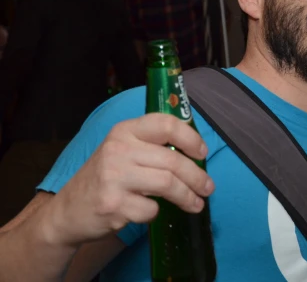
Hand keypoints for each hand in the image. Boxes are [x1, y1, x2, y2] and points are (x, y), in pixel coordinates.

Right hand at [44, 113, 213, 246]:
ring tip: (196, 204)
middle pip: (173, 160)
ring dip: (188, 197)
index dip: (191, 138)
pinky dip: (156, 213)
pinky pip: (151, 209)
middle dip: (197, 177)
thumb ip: (151, 146)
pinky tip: (149, 212)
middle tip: (208, 188)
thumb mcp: (121, 151)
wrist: (66, 212)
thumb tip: (196, 153)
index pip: (166, 124)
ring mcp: (114, 177)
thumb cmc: (104, 179)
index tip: (202, 153)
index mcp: (124, 131)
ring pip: (168, 184)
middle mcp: (118, 149)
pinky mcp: (113, 204)